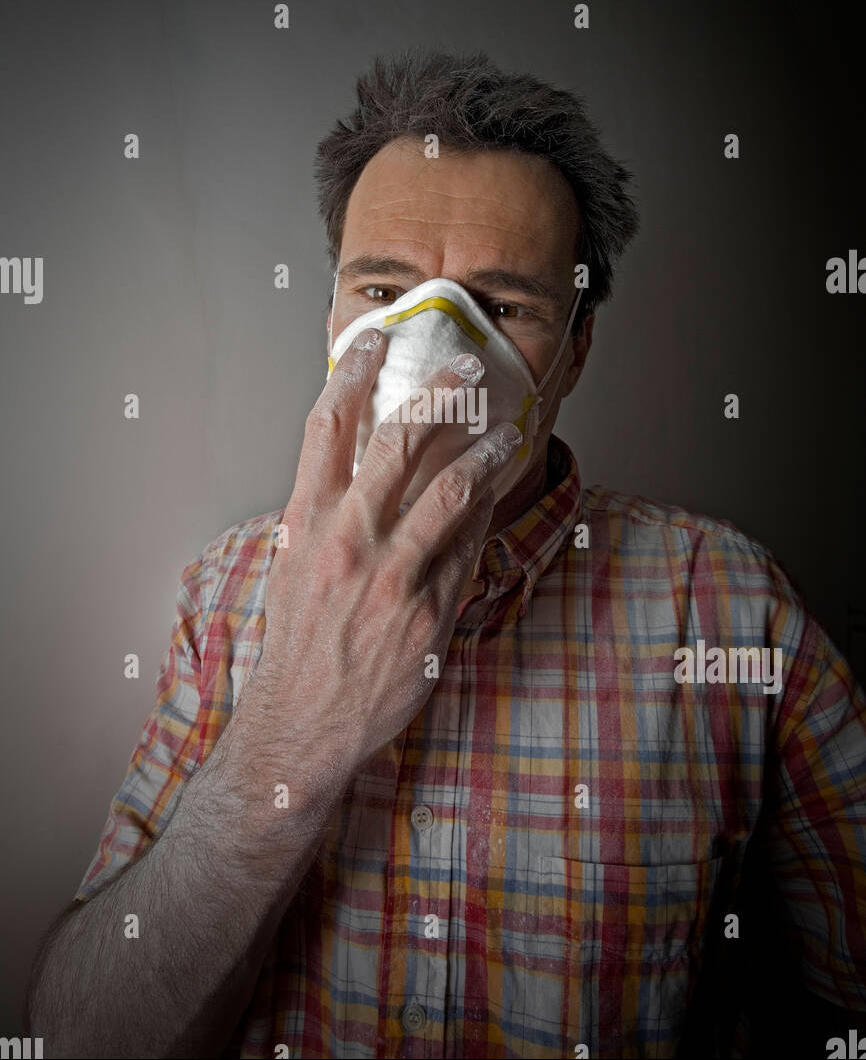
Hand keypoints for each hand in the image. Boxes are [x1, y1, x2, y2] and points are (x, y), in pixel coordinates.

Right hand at [233, 327, 521, 786]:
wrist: (302, 721)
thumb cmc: (298, 641)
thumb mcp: (292, 564)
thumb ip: (324, 511)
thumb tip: (359, 463)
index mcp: (306, 520)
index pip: (327, 426)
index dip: (352, 372)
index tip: (374, 337)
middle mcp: (348, 538)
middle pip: (399, 439)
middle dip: (439, 392)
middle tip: (468, 367)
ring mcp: (391, 574)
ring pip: (450, 487)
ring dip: (486, 449)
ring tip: (509, 430)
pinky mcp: (429, 609)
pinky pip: (469, 546)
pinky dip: (487, 513)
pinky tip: (500, 494)